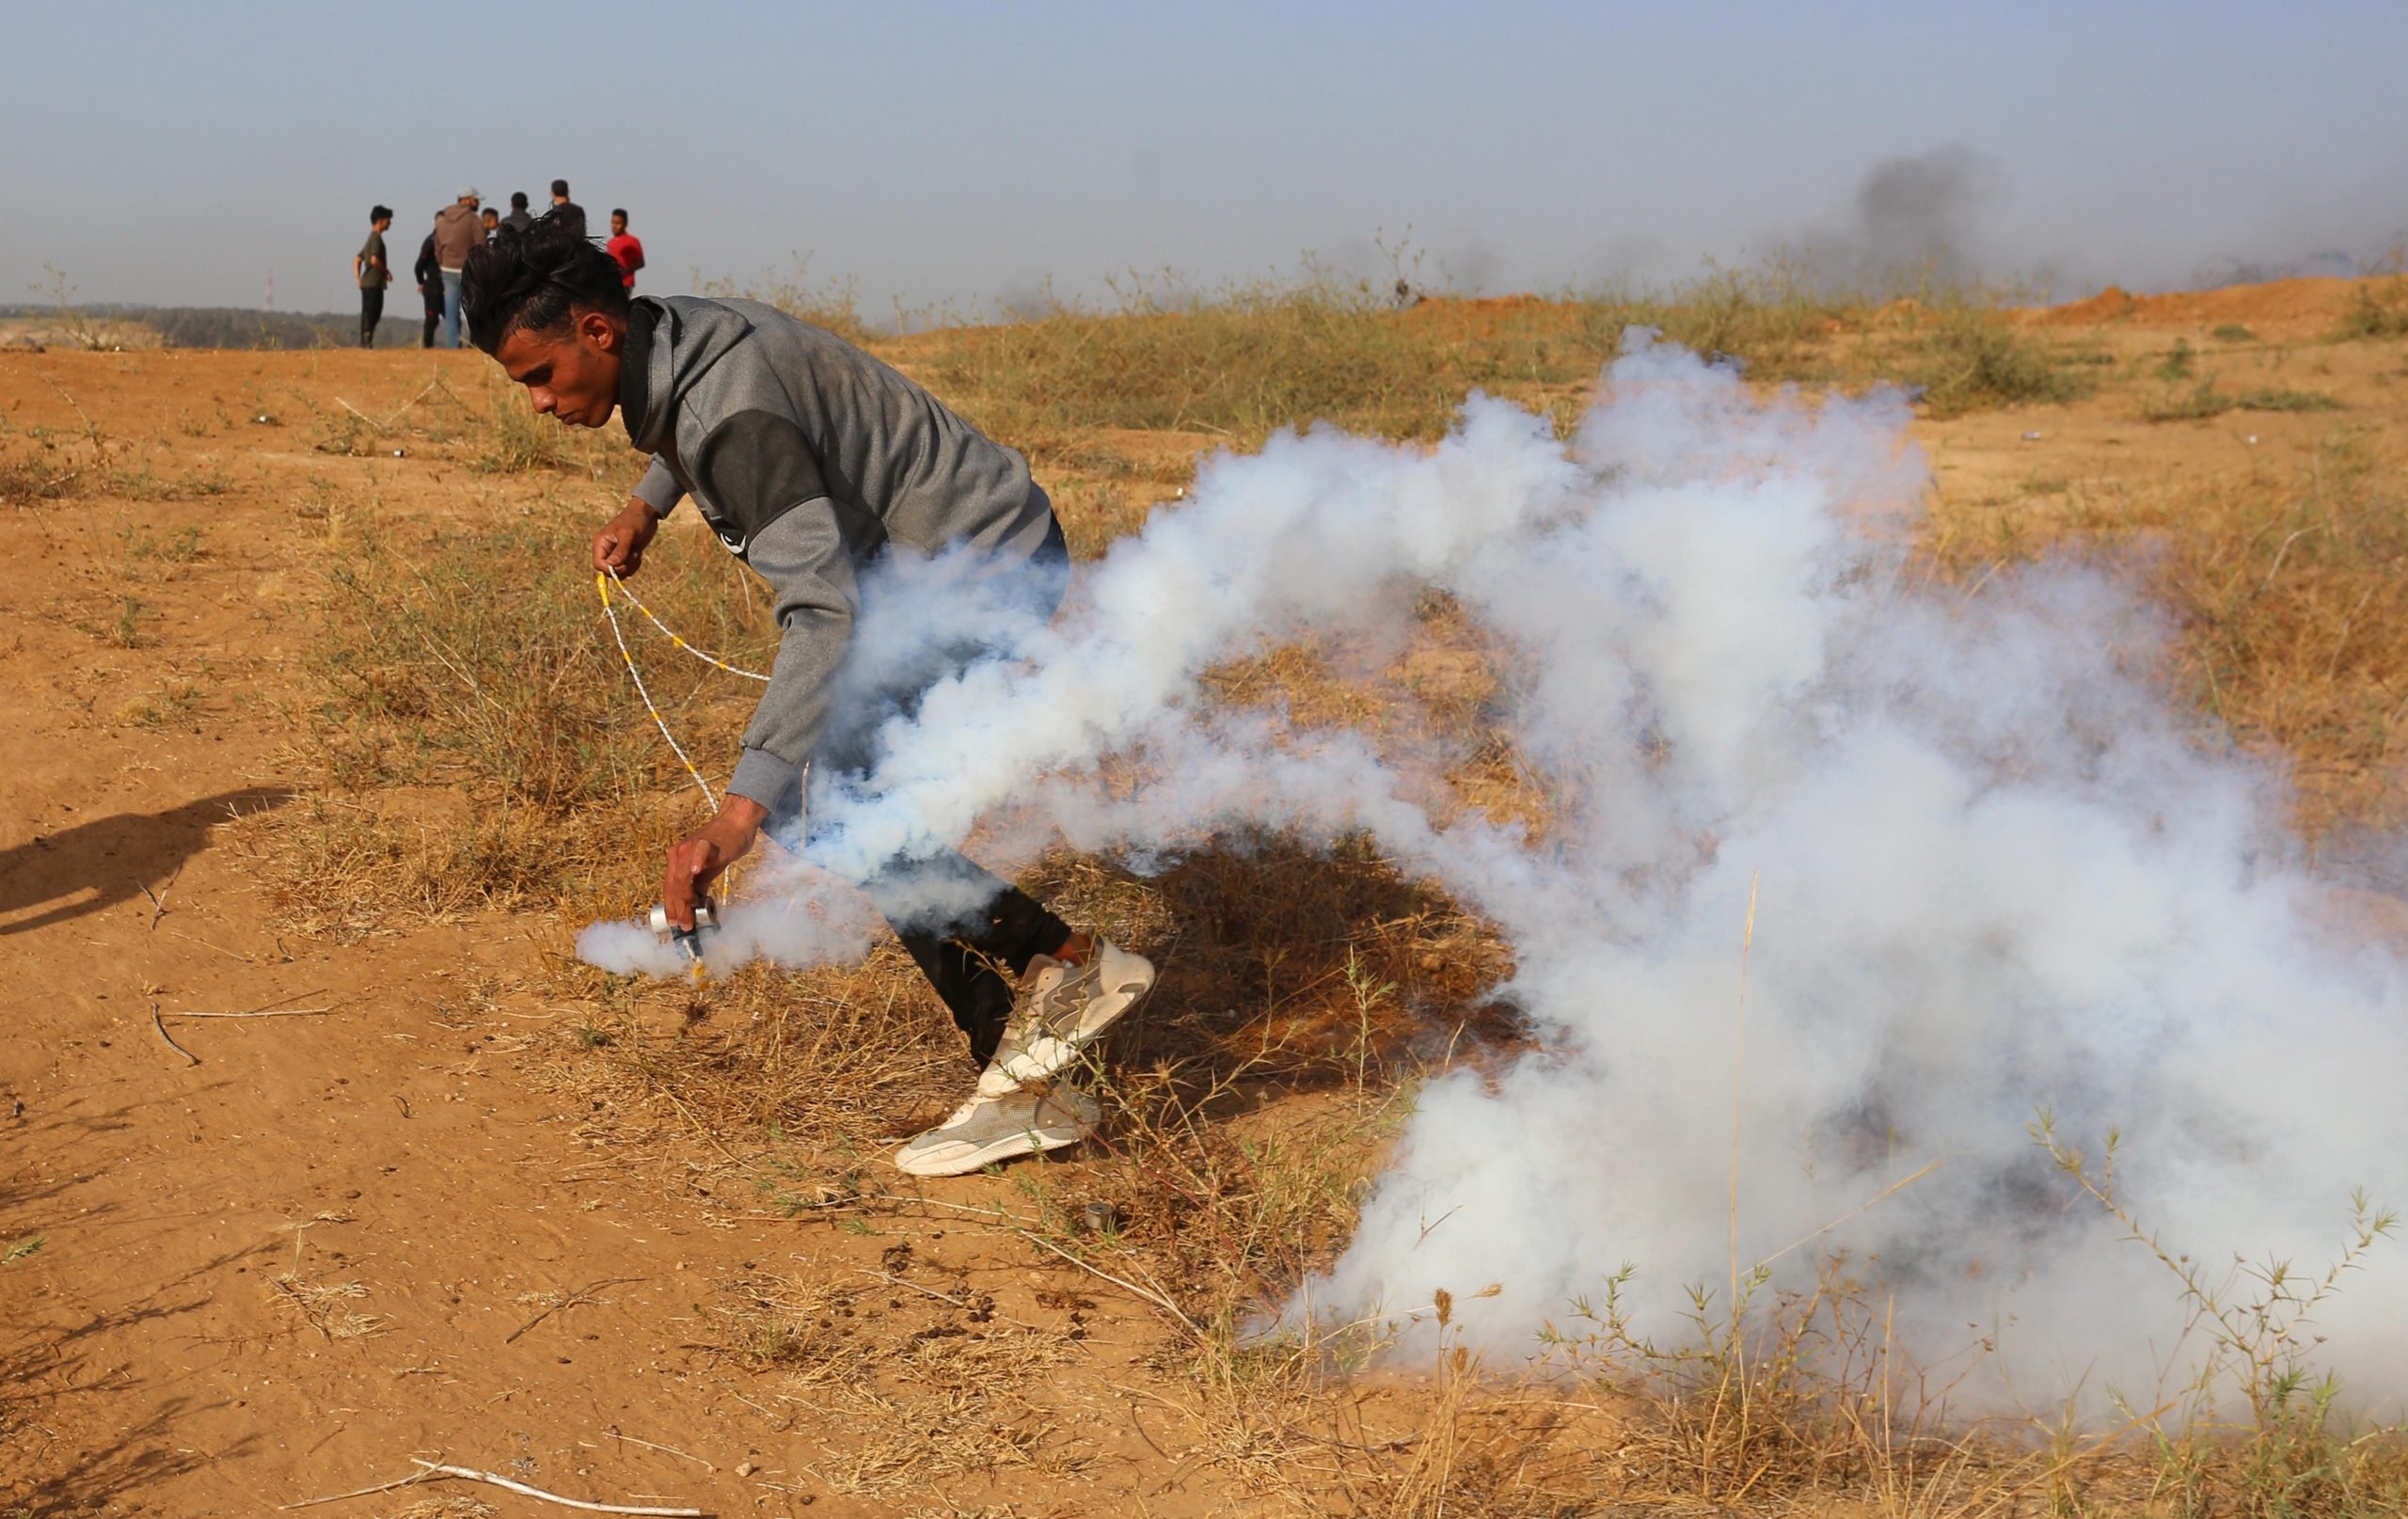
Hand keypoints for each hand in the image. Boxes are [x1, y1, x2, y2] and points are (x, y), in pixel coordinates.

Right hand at [593, 498, 660, 576]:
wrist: (646, 514)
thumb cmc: (635, 520)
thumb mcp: (628, 534)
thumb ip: (621, 550)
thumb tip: (612, 565)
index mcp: (600, 543)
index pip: (598, 565)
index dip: (610, 569)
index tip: (623, 563)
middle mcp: (605, 550)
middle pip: (609, 571)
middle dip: (623, 567)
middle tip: (633, 554)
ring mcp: (615, 554)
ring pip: (619, 572)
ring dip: (630, 566)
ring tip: (635, 551)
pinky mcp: (625, 556)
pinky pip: (628, 569)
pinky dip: (635, 565)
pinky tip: (638, 553)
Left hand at [662, 796, 766, 929]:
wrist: (736, 824)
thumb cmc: (722, 847)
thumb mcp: (706, 871)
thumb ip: (697, 887)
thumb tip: (693, 909)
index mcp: (676, 860)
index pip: (669, 888)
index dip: (672, 908)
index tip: (676, 924)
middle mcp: (678, 853)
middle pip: (673, 885)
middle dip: (678, 907)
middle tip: (684, 925)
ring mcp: (691, 847)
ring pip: (681, 875)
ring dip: (685, 895)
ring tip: (691, 909)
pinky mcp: (707, 842)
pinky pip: (698, 853)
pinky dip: (695, 862)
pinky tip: (696, 872)